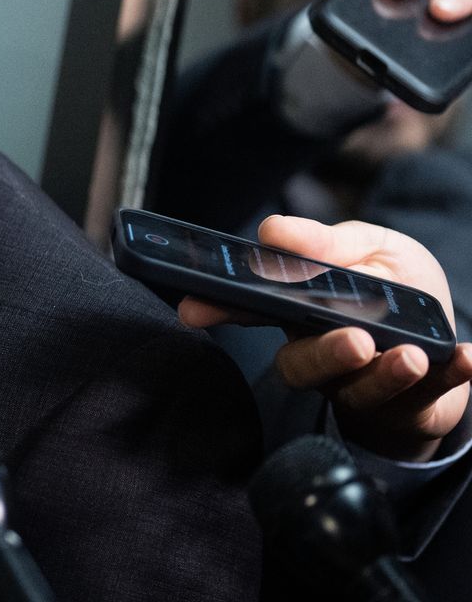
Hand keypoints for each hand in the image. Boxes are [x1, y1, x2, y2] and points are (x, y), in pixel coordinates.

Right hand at [179, 215, 471, 460]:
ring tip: (412, 357)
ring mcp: (363, 387)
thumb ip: (329, 242)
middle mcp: (323, 355)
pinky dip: (453, 377)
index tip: (194, 312)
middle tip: (356, 341)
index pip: (251, 311)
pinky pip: (428, 402)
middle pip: (302, 367)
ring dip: (386, 377)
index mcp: (302, 312)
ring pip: (358, 394)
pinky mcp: (410, 409)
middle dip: (325, 356)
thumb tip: (272, 230)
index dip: (219, 309)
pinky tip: (470, 357)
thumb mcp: (373, 248)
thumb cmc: (398, 291)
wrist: (445, 344)